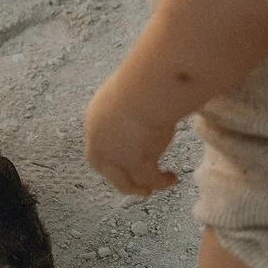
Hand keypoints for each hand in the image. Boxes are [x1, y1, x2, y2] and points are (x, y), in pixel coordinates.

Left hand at [86, 82, 180, 196]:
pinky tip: (173, 178)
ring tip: (156, 186)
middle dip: (121, 180)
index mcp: (95, 119)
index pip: (99, 144)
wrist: (146, 92)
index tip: (123, 160)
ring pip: (126, 181)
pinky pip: (150, 178)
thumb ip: (131, 103)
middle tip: (137, 186)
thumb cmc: (142, 80)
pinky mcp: (137, 164)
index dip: (110, 156)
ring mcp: (116, 157)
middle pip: (106, 169)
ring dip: (141, 187)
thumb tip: (145, 100)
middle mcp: (100, 142)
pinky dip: (161, 181)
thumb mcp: (129, 90)